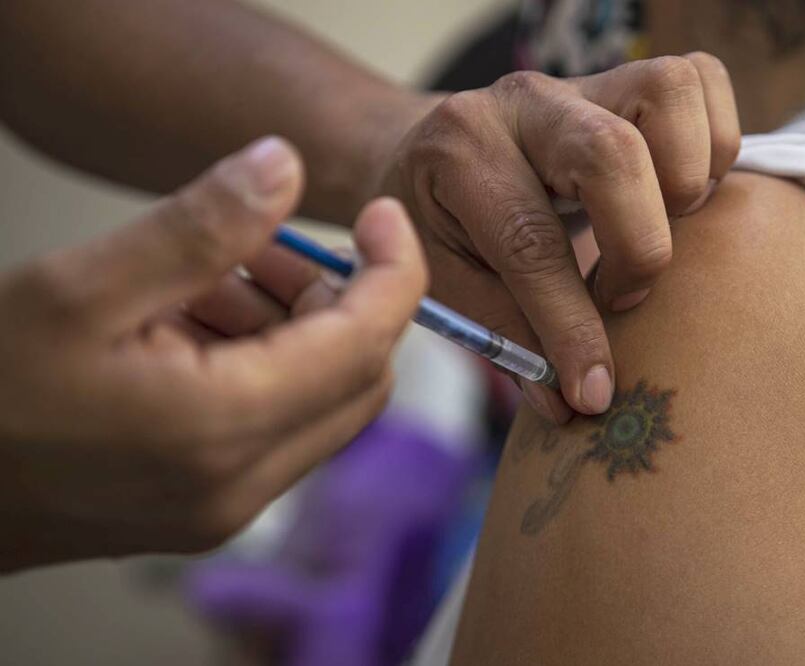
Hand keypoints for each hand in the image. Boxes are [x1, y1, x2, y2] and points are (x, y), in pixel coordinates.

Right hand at [0, 138, 426, 570]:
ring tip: (208, 281)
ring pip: (320, 403)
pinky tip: (191, 329)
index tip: (384, 218)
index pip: (367, 344)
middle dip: (335, 299)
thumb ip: (197, 228)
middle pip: (358, 377)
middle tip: (265, 247)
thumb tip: (284, 169)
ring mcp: (228, 507)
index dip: (395, 271)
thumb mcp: (80, 286)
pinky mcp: (207, 510)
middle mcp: (243, 484)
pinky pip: (277, 429)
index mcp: (224, 428)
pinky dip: (262, 368)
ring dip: (290, 331)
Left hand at [381, 54, 738, 421]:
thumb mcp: (446, 283)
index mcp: (462, 151)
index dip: (570, 326)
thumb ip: (505, 336)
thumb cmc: (440, 224)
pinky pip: (702, 81)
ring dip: (687, 180)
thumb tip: (573, 403)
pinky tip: (680, 196)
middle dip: (638, 246)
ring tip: (661, 231)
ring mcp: (583, 78)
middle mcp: (526, 100)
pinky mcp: (629, 76)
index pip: (530, 241)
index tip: (593, 390)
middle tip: (622, 296)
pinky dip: (713, 143)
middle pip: (614, 154)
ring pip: (670, 94)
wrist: (435, 150)